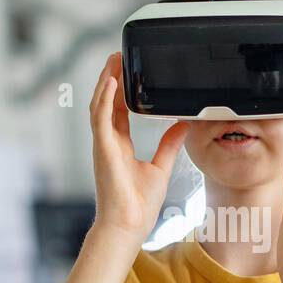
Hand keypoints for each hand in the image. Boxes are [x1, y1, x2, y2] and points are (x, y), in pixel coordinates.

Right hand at [88, 53, 189, 245]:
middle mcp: (108, 143)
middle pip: (107, 103)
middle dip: (111, 79)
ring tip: (113, 60)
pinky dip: (105, 99)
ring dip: (106, 81)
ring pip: (100, 105)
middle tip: (117, 56)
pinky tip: (112, 82)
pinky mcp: (102, 149)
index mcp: (120, 147)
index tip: (125, 73)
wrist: (128, 225)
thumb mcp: (161, 167)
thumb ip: (169, 145)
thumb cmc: (139, 205)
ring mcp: (103, 145)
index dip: (120, 91)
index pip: (118, 111)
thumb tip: (182, 125)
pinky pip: (100, 118)